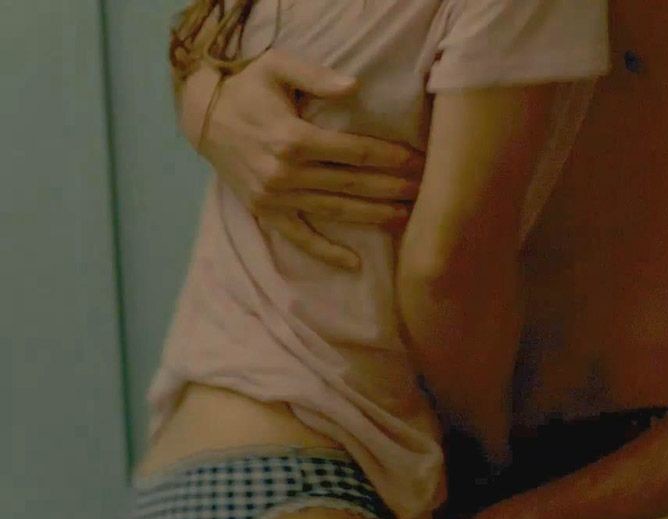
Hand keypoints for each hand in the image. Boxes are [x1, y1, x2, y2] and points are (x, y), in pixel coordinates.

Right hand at [179, 50, 424, 268]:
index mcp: (293, 138)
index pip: (356, 152)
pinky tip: (355, 264)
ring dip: (373, 216)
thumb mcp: (277, 67)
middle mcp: (285, 173)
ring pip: (335, 210)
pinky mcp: (266, 212)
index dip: (390, 157)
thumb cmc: (246, 88)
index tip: (418, 160)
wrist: (203, 117)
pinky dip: (326, 252)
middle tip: (425, 191)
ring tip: (407, 218)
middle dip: (392, 187)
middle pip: (352, 184)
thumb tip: (354, 86)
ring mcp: (275, 197)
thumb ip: (316, 75)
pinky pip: (300, 237)